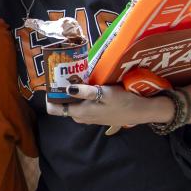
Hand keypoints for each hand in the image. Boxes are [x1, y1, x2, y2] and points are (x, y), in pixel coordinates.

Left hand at [46, 82, 163, 129]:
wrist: (141, 111)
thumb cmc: (123, 101)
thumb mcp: (104, 93)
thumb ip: (85, 91)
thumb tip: (67, 88)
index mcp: (79, 113)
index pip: (53, 109)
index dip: (49, 96)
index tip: (51, 81)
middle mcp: (81, 117)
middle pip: (62, 105)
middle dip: (59, 90)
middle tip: (62, 73)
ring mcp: (88, 117)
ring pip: (72, 104)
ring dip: (70, 92)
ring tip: (73, 75)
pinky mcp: (96, 115)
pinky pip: (81, 105)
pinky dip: (79, 95)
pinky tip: (86, 84)